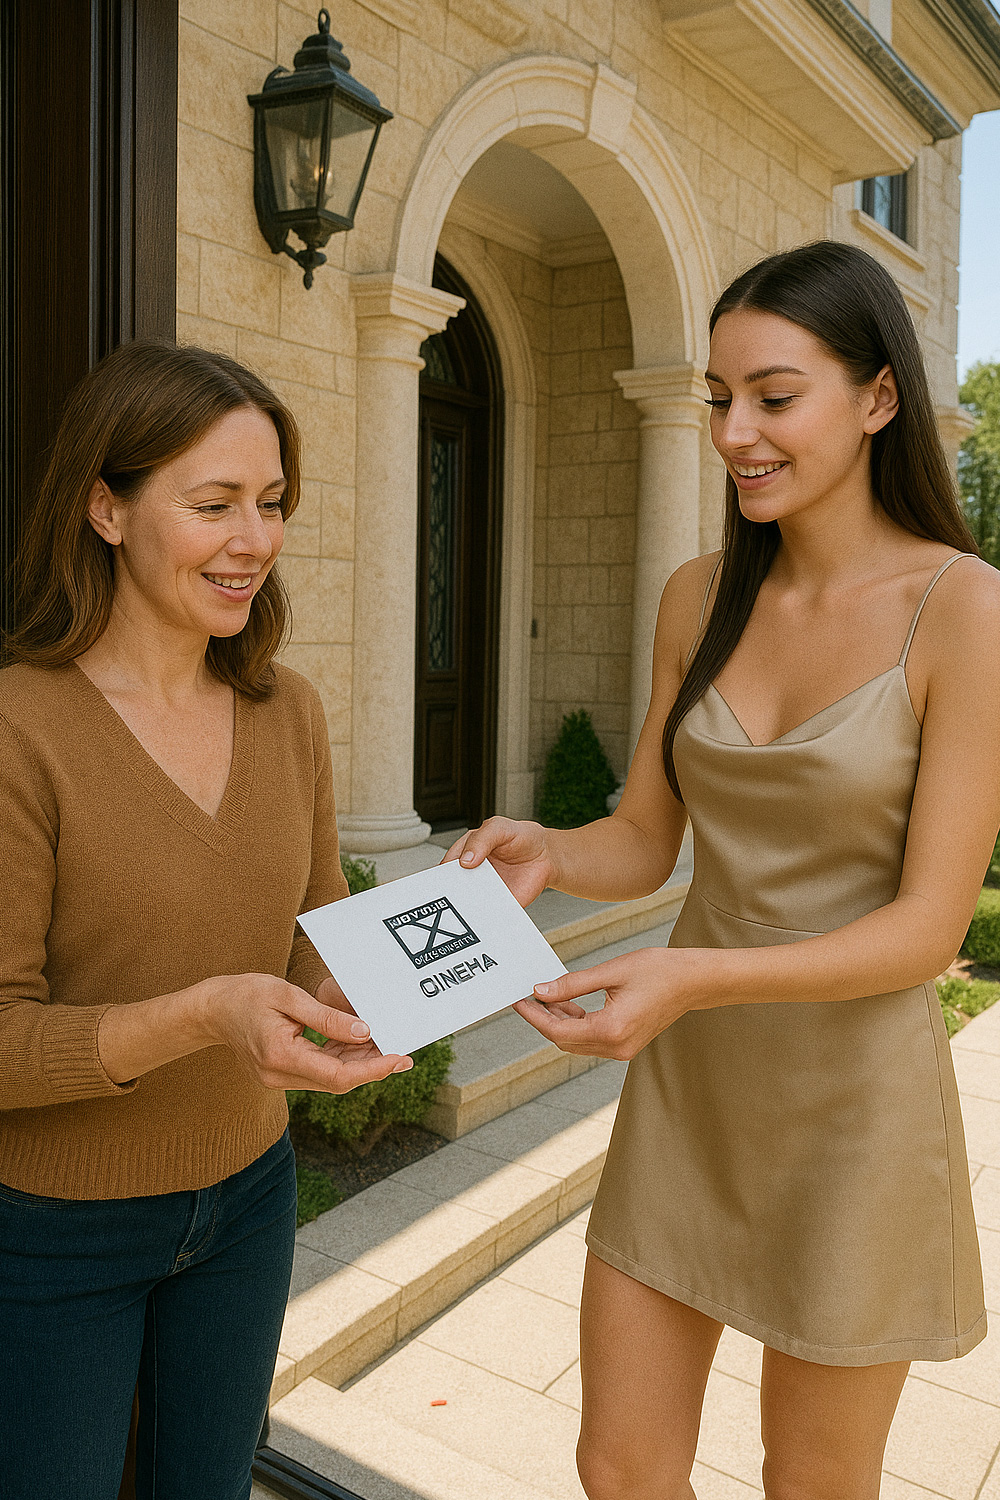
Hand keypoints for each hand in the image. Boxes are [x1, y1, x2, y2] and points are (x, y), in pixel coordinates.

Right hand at [197, 972, 411, 1092]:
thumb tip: (364, 1032)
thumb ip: (326, 1017)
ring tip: (384, 1043)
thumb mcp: (288, 996)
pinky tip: (357, 1043)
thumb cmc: (248, 994)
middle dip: (372, 1066)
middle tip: (403, 1051)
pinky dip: (340, 1059)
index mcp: (280, 1055)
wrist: (213, 1009)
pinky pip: (318, 1072)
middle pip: (337, 1081)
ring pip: (330, 1079)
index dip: (373, 1070)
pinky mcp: (280, 1075)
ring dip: (358, 1063)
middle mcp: (278, 1075)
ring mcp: (277, 1079)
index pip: (337, 1075)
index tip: (399, 1059)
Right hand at [444, 816, 556, 907]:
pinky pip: (489, 914)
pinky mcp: (499, 904)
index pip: (446, 866)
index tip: (447, 875)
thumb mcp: (499, 828)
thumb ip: (482, 839)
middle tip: (461, 887)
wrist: (545, 855)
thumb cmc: (519, 838)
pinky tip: (491, 910)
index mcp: (465, 854)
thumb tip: (465, 859)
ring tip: (478, 897)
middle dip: (452, 891)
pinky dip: (487, 916)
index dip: (442, 872)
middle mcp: (471, 874)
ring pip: (469, 904)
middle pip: (453, 888)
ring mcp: (484, 890)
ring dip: (469, 906)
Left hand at [513, 947, 701, 1059]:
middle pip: (565, 1041)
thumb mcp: (611, 971)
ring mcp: (622, 1049)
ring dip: (559, 1023)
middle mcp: (616, 1047)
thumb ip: (572, 984)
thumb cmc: (658, 970)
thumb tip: (541, 990)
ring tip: (547, 997)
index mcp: (611, 1029)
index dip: (535, 1017)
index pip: (558, 1032)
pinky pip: (592, 1040)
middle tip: (527, 997)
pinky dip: (577, 1025)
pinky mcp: (626, 1045)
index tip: (518, 1001)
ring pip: (577, 1043)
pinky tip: (569, 1005)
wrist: (693, 981)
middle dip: (543, 1020)